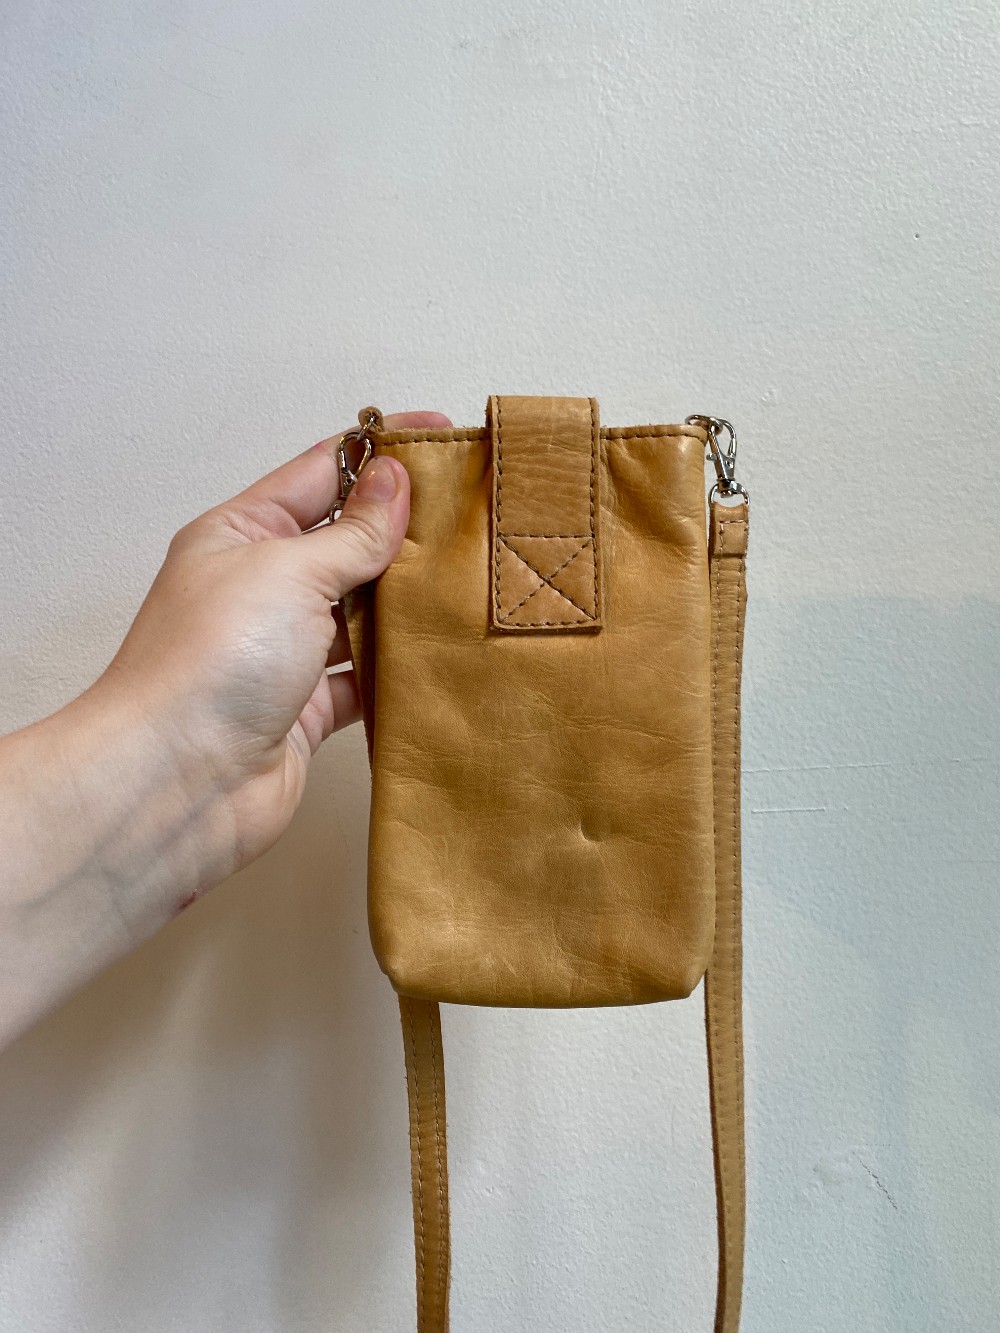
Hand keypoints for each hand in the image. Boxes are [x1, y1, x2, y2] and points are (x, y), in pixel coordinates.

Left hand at [99, 410, 450, 876]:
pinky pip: (365, 676)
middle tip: (471, 509)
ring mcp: (284, 650)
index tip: (440, 436)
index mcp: (241, 535)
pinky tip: (439, 651)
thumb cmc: (208, 664)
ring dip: (406, 599)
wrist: (179, 782)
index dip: (379, 452)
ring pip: (360, 610)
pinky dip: (398, 667)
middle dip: (403, 526)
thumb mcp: (288, 571)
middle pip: (345, 542)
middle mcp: (260, 588)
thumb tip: (392, 482)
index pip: (320, 473)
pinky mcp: (308, 708)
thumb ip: (352, 533)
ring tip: (469, 575)